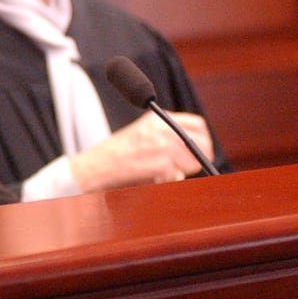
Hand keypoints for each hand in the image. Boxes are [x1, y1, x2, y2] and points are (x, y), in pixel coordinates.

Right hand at [67, 111, 213, 192]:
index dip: (203, 140)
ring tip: (165, 173)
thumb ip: (166, 135)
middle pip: (201, 142)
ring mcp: (160, 145)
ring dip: (183, 170)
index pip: (197, 124)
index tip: (199, 152)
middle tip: (189, 167)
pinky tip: (154, 178)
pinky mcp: (159, 163)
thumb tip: (194, 148)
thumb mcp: (141, 134)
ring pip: (192, 160)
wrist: (94, 167)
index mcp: (156, 119)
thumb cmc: (115, 154)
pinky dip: (169, 179)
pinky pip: (178, 174)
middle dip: (198, 158)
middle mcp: (160, 128)